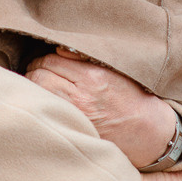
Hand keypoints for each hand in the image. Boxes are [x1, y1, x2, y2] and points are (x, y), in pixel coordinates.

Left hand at [27, 49, 177, 167]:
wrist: (147, 130)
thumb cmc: (131, 97)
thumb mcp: (115, 70)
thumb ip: (86, 59)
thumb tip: (59, 50)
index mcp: (93, 77)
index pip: (51, 61)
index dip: (44, 60)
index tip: (45, 63)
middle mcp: (82, 96)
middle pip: (39, 76)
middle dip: (35, 73)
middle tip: (38, 74)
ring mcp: (75, 115)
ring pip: (38, 94)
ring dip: (34, 89)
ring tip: (39, 89)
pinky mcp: (74, 128)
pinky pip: (47, 111)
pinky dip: (42, 105)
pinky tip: (45, 104)